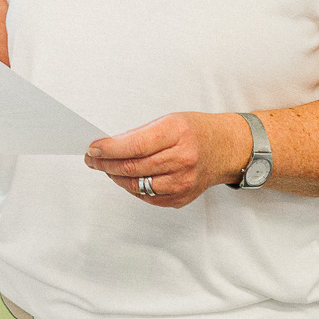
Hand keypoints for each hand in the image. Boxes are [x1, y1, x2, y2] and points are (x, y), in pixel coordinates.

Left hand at [83, 112, 252, 207]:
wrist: (226, 149)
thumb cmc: (195, 131)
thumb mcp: (168, 121)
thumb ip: (139, 134)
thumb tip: (108, 147)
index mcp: (177, 133)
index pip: (135, 145)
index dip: (109, 149)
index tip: (92, 148)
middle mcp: (182, 159)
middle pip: (133, 167)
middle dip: (105, 164)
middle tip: (92, 159)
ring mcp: (183, 182)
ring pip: (137, 185)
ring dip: (115, 177)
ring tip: (105, 167)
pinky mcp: (182, 197)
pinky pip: (148, 197)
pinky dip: (132, 188)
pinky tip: (124, 178)